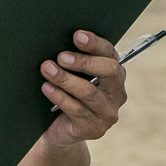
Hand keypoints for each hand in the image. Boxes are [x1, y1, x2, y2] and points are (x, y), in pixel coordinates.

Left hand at [39, 30, 126, 149]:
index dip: (94, 43)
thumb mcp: (74, 75)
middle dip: (84, 62)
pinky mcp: (95, 129)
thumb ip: (74, 61)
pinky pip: (78, 111)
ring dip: (66, 79)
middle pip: (108, 72)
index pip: (110, 53)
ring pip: (89, 92)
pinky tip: (48, 88)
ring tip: (48, 69)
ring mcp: (108, 113)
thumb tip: (59, 41)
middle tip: (61, 56)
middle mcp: (117, 93)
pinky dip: (61, 97)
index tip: (76, 36)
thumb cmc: (68, 94)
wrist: (60, 130)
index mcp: (115, 73)